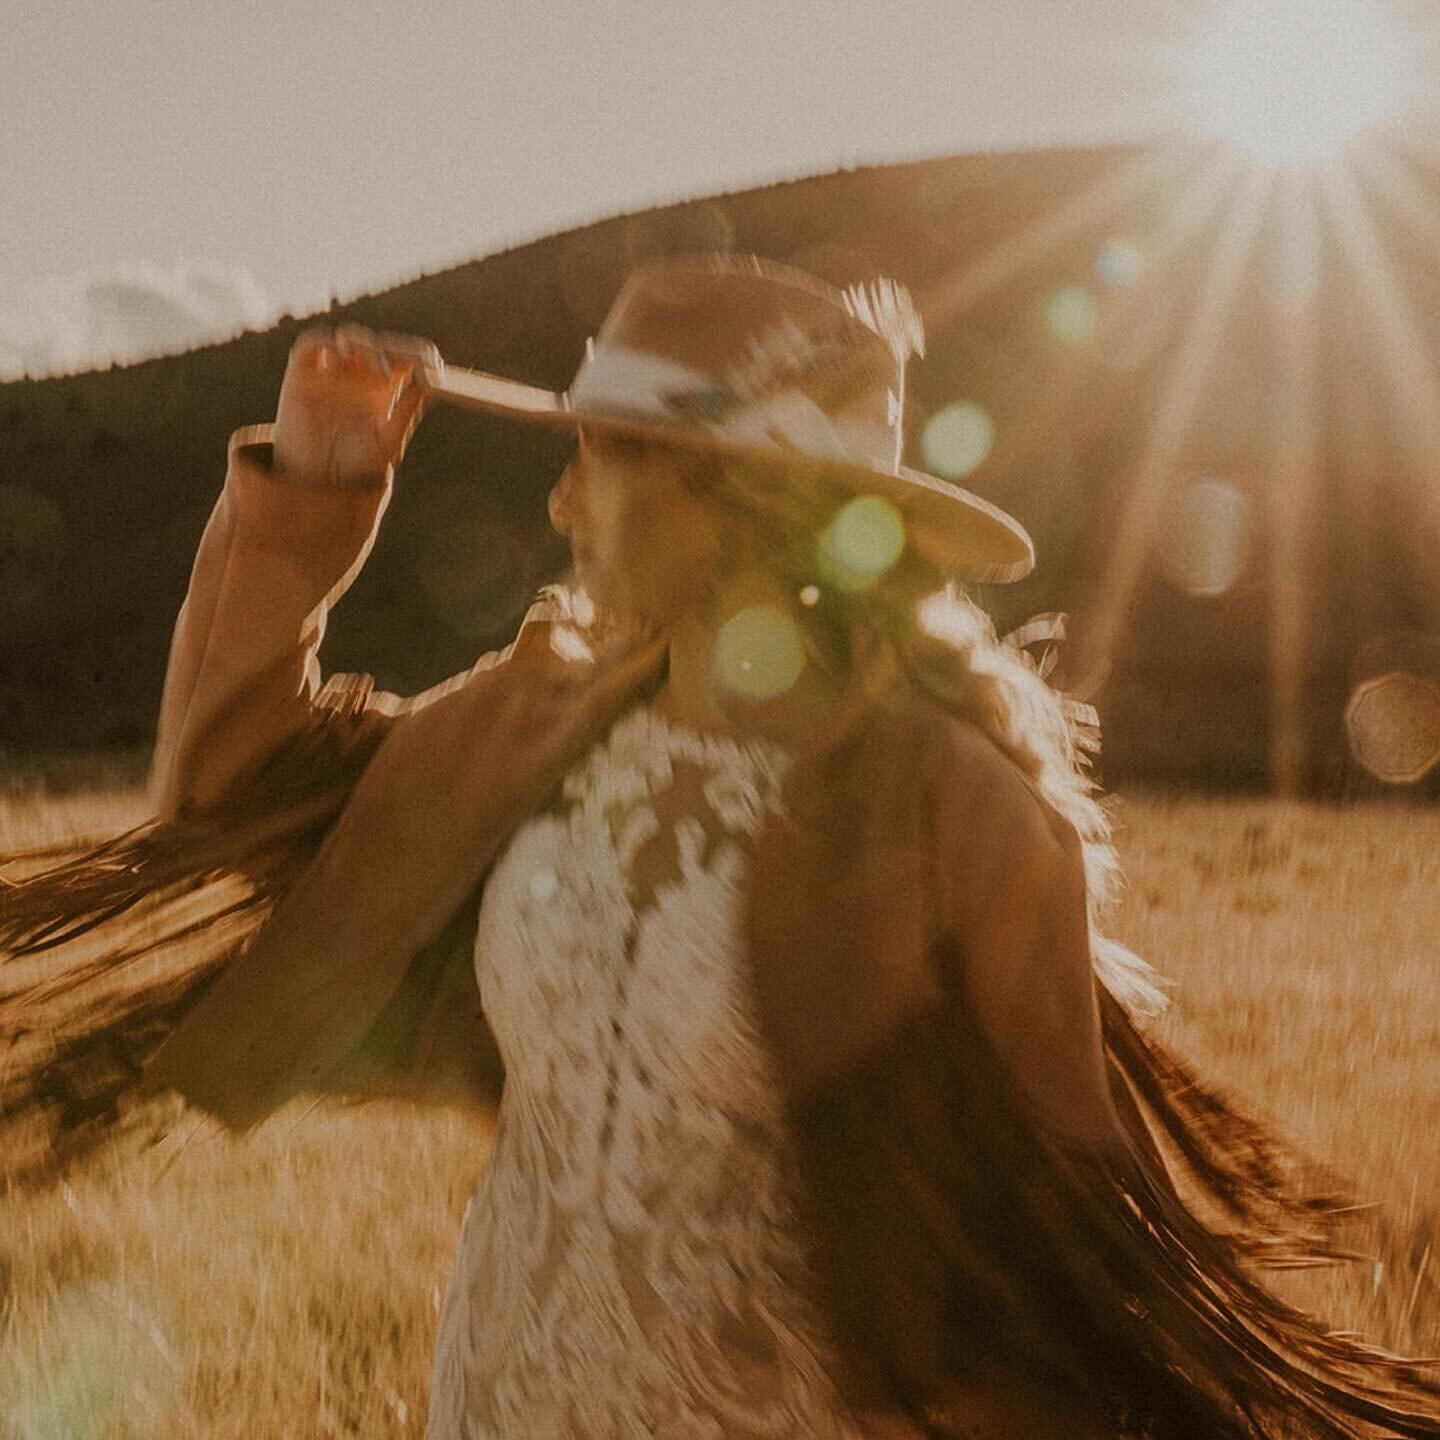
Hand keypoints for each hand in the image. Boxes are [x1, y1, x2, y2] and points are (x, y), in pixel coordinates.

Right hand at [272, 324, 442, 488]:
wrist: (317, 485)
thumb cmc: (355, 467)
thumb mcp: (388, 441)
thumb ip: (406, 412)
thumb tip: (430, 385)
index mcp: (384, 389)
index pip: (404, 359)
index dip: (419, 355)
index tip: (435, 365)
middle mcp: (359, 376)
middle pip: (380, 345)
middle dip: (396, 350)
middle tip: (409, 364)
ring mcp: (332, 371)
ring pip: (351, 338)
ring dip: (366, 346)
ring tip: (378, 372)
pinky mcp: (303, 372)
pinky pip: (313, 343)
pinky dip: (327, 343)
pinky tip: (342, 356)